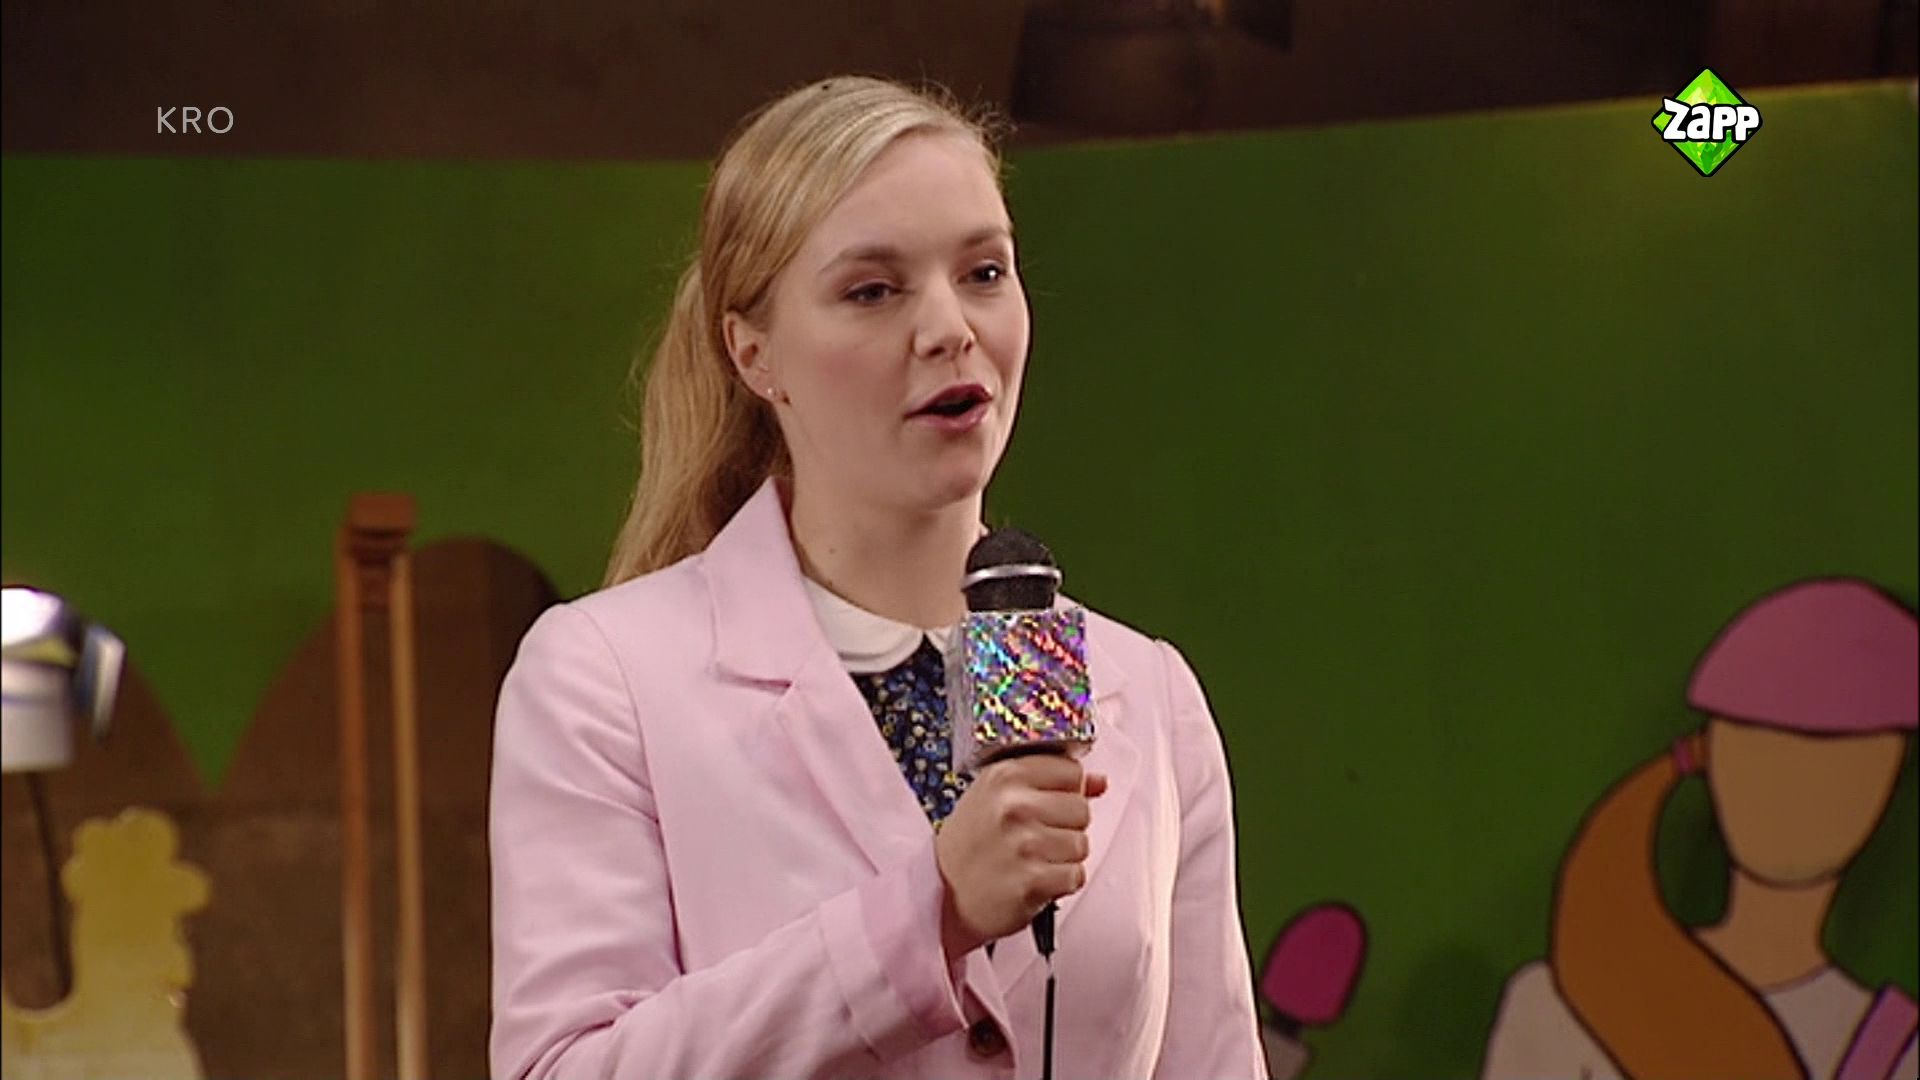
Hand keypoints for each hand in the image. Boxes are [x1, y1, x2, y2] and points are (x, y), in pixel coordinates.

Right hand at [933, 754, 1108, 960]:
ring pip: (1081, 844)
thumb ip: (1048, 782)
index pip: (1071, 770)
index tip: (1047, 802)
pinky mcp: (1032, 880)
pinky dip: (1061, 883)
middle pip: (1081, 808)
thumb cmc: (969, 844)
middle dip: (1066, 826)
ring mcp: (1023, 843)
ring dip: (1063, 857)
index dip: (1066, 790)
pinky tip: (1036, 879)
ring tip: (1033, 859)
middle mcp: (1014, 805)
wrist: (941, 895)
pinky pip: (1075, 876)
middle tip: (1035, 836)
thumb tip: (1097, 781)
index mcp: (1005, 775)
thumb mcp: (996, 796)